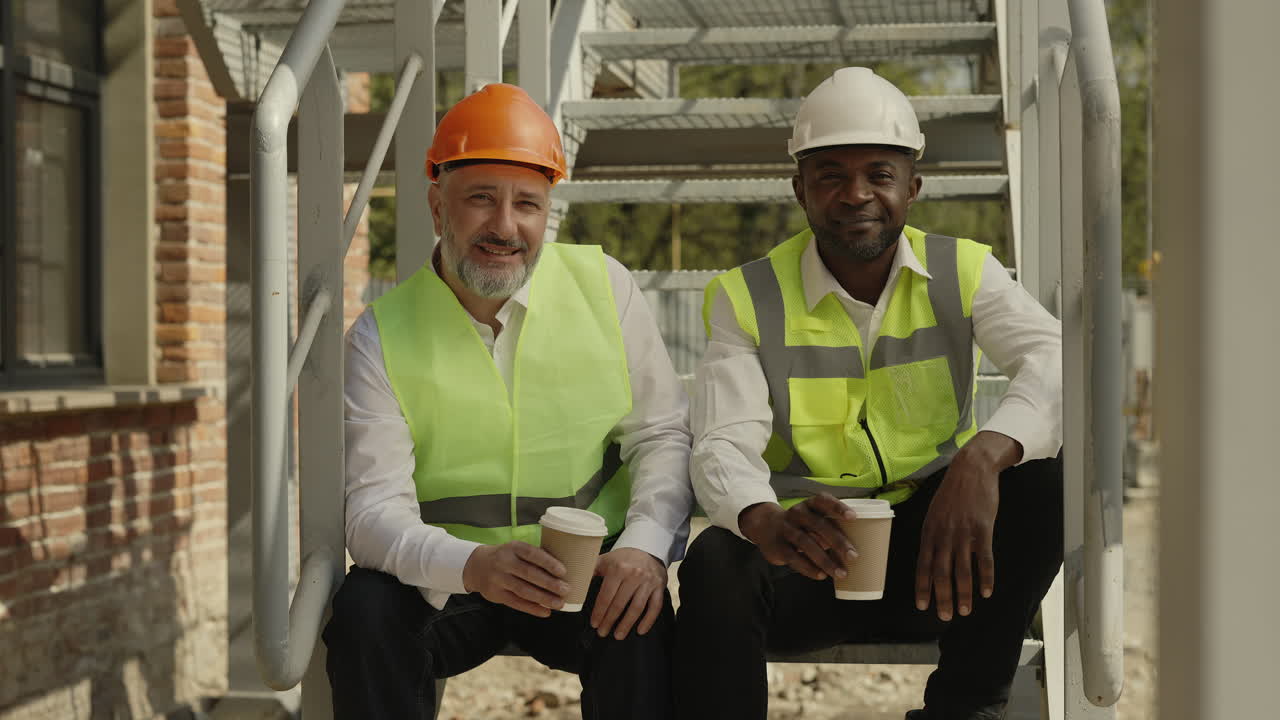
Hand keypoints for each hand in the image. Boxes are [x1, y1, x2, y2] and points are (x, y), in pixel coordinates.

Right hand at [462, 542, 568, 617]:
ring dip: (543, 598)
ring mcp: (498, 579)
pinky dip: (532, 608)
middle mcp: (504, 562)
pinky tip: (545, 611)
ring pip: (524, 590)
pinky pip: (516, 603)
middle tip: (566, 590)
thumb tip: (564, 566)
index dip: (548, 563)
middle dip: (549, 583)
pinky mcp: (496, 594)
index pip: (532, 554)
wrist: (477, 566)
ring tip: (559, 603)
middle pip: (529, 574)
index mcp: (513, 547)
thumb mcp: (517, 549)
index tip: (564, 571)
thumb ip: (535, 556)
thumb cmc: (507, 557)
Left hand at [590, 548, 666, 639]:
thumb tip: (575, 584)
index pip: (606, 595)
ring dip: (627, 624)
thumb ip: (591, 570)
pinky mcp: (659, 587)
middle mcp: (634, 575)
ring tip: (618, 635)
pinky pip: (655, 607)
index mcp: (618, 569)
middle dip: (609, 621)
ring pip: (637, 608)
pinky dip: (648, 620)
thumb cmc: (623, 558)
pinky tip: (641, 631)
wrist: (648, 549)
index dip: (599, 611)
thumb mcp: (606, 559)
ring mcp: (648, 582)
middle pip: (620, 604)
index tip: (594, 624)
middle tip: (602, 633)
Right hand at [738, 493, 858, 580]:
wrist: (764, 525)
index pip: (823, 501)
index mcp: (808, 505)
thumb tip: (853, 548)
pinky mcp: (778, 546)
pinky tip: (821, 575)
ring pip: (807, 544)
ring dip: (826, 560)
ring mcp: (786, 529)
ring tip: (841, 573)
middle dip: (838, 541)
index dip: (838, 507)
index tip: (853, 517)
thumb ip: (829, 527)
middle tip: (853, 556)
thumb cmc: (799, 523)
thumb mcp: (811, 517)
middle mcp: (797, 514)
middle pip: (819, 525)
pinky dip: (809, 568)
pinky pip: (795, 558)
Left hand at [915, 431, 1020, 620]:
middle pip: (941, 572)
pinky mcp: (982, 529)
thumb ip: (933, 535)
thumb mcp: (934, 512)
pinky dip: (985, 577)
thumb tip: (930, 558)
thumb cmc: (953, 493)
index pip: (922, 565)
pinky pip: (984, 558)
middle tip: (944, 617)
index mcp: (929, 531)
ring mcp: (963, 533)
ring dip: (963, 593)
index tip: (922, 605)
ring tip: (964, 611)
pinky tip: (986, 592)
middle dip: (942, 597)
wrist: (972, 469)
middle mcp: (943, 534)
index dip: (922, 587)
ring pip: (962, 570)